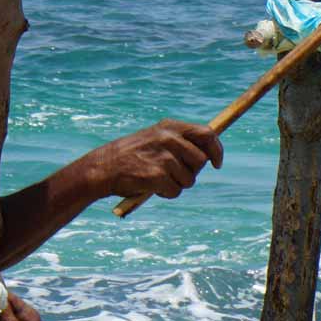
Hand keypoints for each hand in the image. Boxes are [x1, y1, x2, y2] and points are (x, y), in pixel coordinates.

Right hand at [92, 120, 223, 201]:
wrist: (103, 168)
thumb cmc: (132, 155)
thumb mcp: (155, 138)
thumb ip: (180, 141)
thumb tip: (209, 154)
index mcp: (170, 127)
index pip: (207, 134)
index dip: (217, 150)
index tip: (217, 163)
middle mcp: (169, 139)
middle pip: (201, 161)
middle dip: (192, 172)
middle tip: (175, 174)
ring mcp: (163, 157)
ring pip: (189, 180)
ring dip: (177, 184)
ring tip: (158, 179)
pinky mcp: (157, 176)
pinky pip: (175, 191)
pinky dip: (166, 193)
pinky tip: (152, 187)